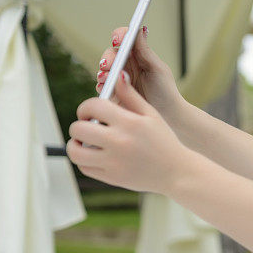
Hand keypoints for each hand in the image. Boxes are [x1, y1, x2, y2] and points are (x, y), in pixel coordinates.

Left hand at [69, 71, 189, 194]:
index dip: (85, 107)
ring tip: (84, 142)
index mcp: (129, 123)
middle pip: (79, 128)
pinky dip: (83, 160)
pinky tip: (93, 155)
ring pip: (75, 151)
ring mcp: (114, 161)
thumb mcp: (152, 115)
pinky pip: (84, 167)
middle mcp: (119, 141)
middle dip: (79, 125)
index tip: (88, 112)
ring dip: (75, 144)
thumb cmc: (164, 141)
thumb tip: (118, 75)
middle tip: (86, 126)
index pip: (92, 107)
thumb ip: (131, 96)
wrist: (177, 172)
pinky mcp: (112, 177)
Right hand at [96, 26, 181, 119]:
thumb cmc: (166, 92)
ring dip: (103, 72)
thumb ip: (145, 51)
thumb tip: (140, 30)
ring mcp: (118, 79)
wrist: (167, 118)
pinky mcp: (112, 94)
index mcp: (138, 55)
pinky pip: (101, 87)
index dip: (119, 36)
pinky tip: (105, 87)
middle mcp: (126, 65)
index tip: (118, 40)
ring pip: (103, 70)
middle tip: (110, 64)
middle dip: (108, 57)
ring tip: (107, 77)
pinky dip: (102, 85)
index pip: (124, 39)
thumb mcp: (157, 69)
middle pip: (110, 54)